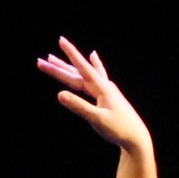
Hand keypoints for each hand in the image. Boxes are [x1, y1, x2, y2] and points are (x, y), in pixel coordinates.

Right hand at [35, 38, 151, 153]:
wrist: (136, 137)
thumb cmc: (119, 129)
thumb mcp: (97, 119)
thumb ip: (79, 106)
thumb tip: (59, 94)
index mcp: (101, 88)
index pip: (82, 68)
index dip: (70, 54)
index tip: (61, 40)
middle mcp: (103, 85)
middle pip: (76, 73)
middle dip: (58, 67)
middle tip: (41, 60)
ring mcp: (106, 89)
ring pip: (83, 74)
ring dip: (69, 67)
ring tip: (54, 58)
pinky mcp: (107, 94)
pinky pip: (97, 75)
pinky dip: (94, 65)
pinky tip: (93, 56)